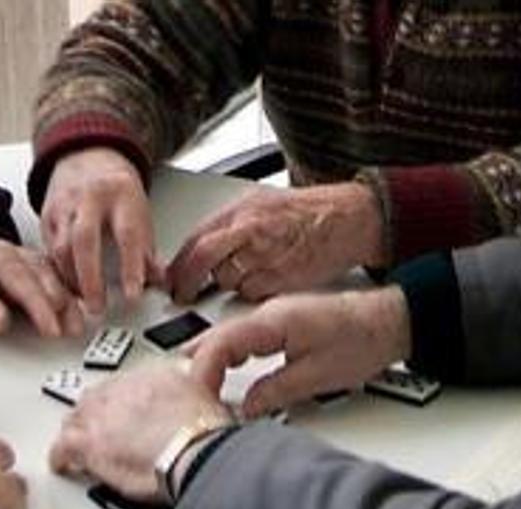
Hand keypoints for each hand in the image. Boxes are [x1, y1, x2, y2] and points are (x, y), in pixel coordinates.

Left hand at [0, 232, 83, 337]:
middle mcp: (24, 258)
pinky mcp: (48, 271)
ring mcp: (39, 263)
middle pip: (49, 281)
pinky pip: (65, 283)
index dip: (39, 307)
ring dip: (71, 305)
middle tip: (70, 332)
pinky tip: (79, 316)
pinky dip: (74, 299)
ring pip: (61, 282)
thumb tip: (2, 322)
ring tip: (77, 328)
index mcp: (0, 259)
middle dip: (62, 308)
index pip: (23, 282)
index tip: (49, 329)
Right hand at [40, 148, 160, 314]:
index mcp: (122, 194)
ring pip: (62, 248)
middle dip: (91, 278)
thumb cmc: (117, 191)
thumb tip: (159, 281)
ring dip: (72, 280)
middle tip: (97, 308)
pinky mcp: (47, 216)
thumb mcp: (139, 212)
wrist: (87, 159)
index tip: (133, 294)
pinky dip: (59, 273)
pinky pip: (49, 250)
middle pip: (85, 240)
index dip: (131, 267)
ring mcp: (65, 205)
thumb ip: (148, 249)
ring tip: (83, 303)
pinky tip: (68, 289)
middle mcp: (91, 197)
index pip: (127, 234)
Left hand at [49, 364, 233, 500]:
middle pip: (97, 399)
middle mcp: (123, 390)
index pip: (126, 385)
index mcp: (153, 375)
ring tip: (76, 445)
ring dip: (76, 431)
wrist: (197, 450)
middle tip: (98, 429)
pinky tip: (62, 464)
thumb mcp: (212, 396)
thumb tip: (206, 393)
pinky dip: (60, 456)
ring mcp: (103, 416)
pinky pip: (63, 447)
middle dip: (95, 414)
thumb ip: (201, 389)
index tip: (125, 412)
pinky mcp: (91, 444)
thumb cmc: (208, 432)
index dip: (122, 402)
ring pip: (76, 419)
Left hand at [167, 182, 385, 302]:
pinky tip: (265, 280)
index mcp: (242, 209)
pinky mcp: (281, 278)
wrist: (349, 218)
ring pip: (227, 280)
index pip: (196, 239)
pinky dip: (252, 293)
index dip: (178, 264)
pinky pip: (252, 294)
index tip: (171, 278)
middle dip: (187, 282)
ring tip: (245, 273)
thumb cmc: (309, 211)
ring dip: (227, 285)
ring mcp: (265, 255)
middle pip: (203, 260)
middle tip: (183, 295)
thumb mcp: (262, 202)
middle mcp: (250, 230)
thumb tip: (200, 245)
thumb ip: (230, 224)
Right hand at [186, 287, 411, 415]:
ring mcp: (271, 315)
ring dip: (209, 361)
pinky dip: (225, 356)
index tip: (197, 396)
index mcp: (273, 321)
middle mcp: (268, 313)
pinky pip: (240, 337)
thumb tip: (246, 407)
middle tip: (186, 395)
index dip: (202, 372)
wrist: (391, 321)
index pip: (220, 344)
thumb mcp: (319, 376)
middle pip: (215, 337)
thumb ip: (276, 392)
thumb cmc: (364, 339)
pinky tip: (222, 371)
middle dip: (196, 367)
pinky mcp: (278, 323)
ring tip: (197, 388)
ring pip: (225, 336)